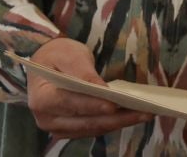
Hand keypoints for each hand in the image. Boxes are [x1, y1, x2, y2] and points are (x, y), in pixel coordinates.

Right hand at [26, 37, 151, 139]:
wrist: (47, 64)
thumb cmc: (58, 56)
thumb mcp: (70, 56)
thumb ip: (83, 72)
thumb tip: (102, 88)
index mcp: (41, 98)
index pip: (69, 103)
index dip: (92, 105)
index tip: (114, 105)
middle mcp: (47, 119)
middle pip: (85, 121)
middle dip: (115, 118)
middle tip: (142, 112)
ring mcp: (58, 127)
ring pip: (93, 128)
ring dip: (120, 123)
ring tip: (145, 114)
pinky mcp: (71, 130)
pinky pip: (95, 129)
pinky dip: (114, 123)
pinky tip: (133, 116)